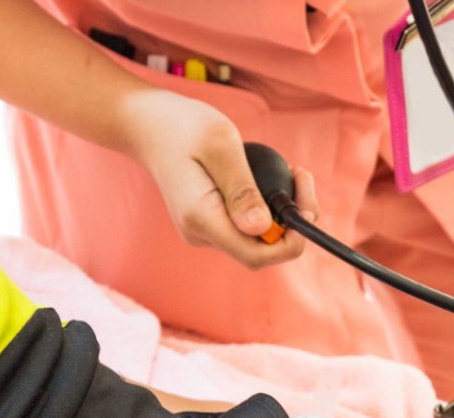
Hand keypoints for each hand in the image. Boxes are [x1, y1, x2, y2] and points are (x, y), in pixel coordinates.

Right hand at [120, 89, 318, 267]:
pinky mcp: (210, 222)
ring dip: (283, 212)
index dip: (290, 243)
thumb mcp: (220, 145)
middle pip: (262, 250)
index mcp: (202, 218)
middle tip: (301, 176)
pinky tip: (272, 177)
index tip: (305, 209)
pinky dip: (268, 206)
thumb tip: (262, 227)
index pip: (256, 256)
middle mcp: (202, 233)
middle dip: (292, 222)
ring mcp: (205, 231)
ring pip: (258, 238)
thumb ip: (242, 189)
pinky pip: (248, 225)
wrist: (148, 125)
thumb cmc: (183, 127)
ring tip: (291, 171)